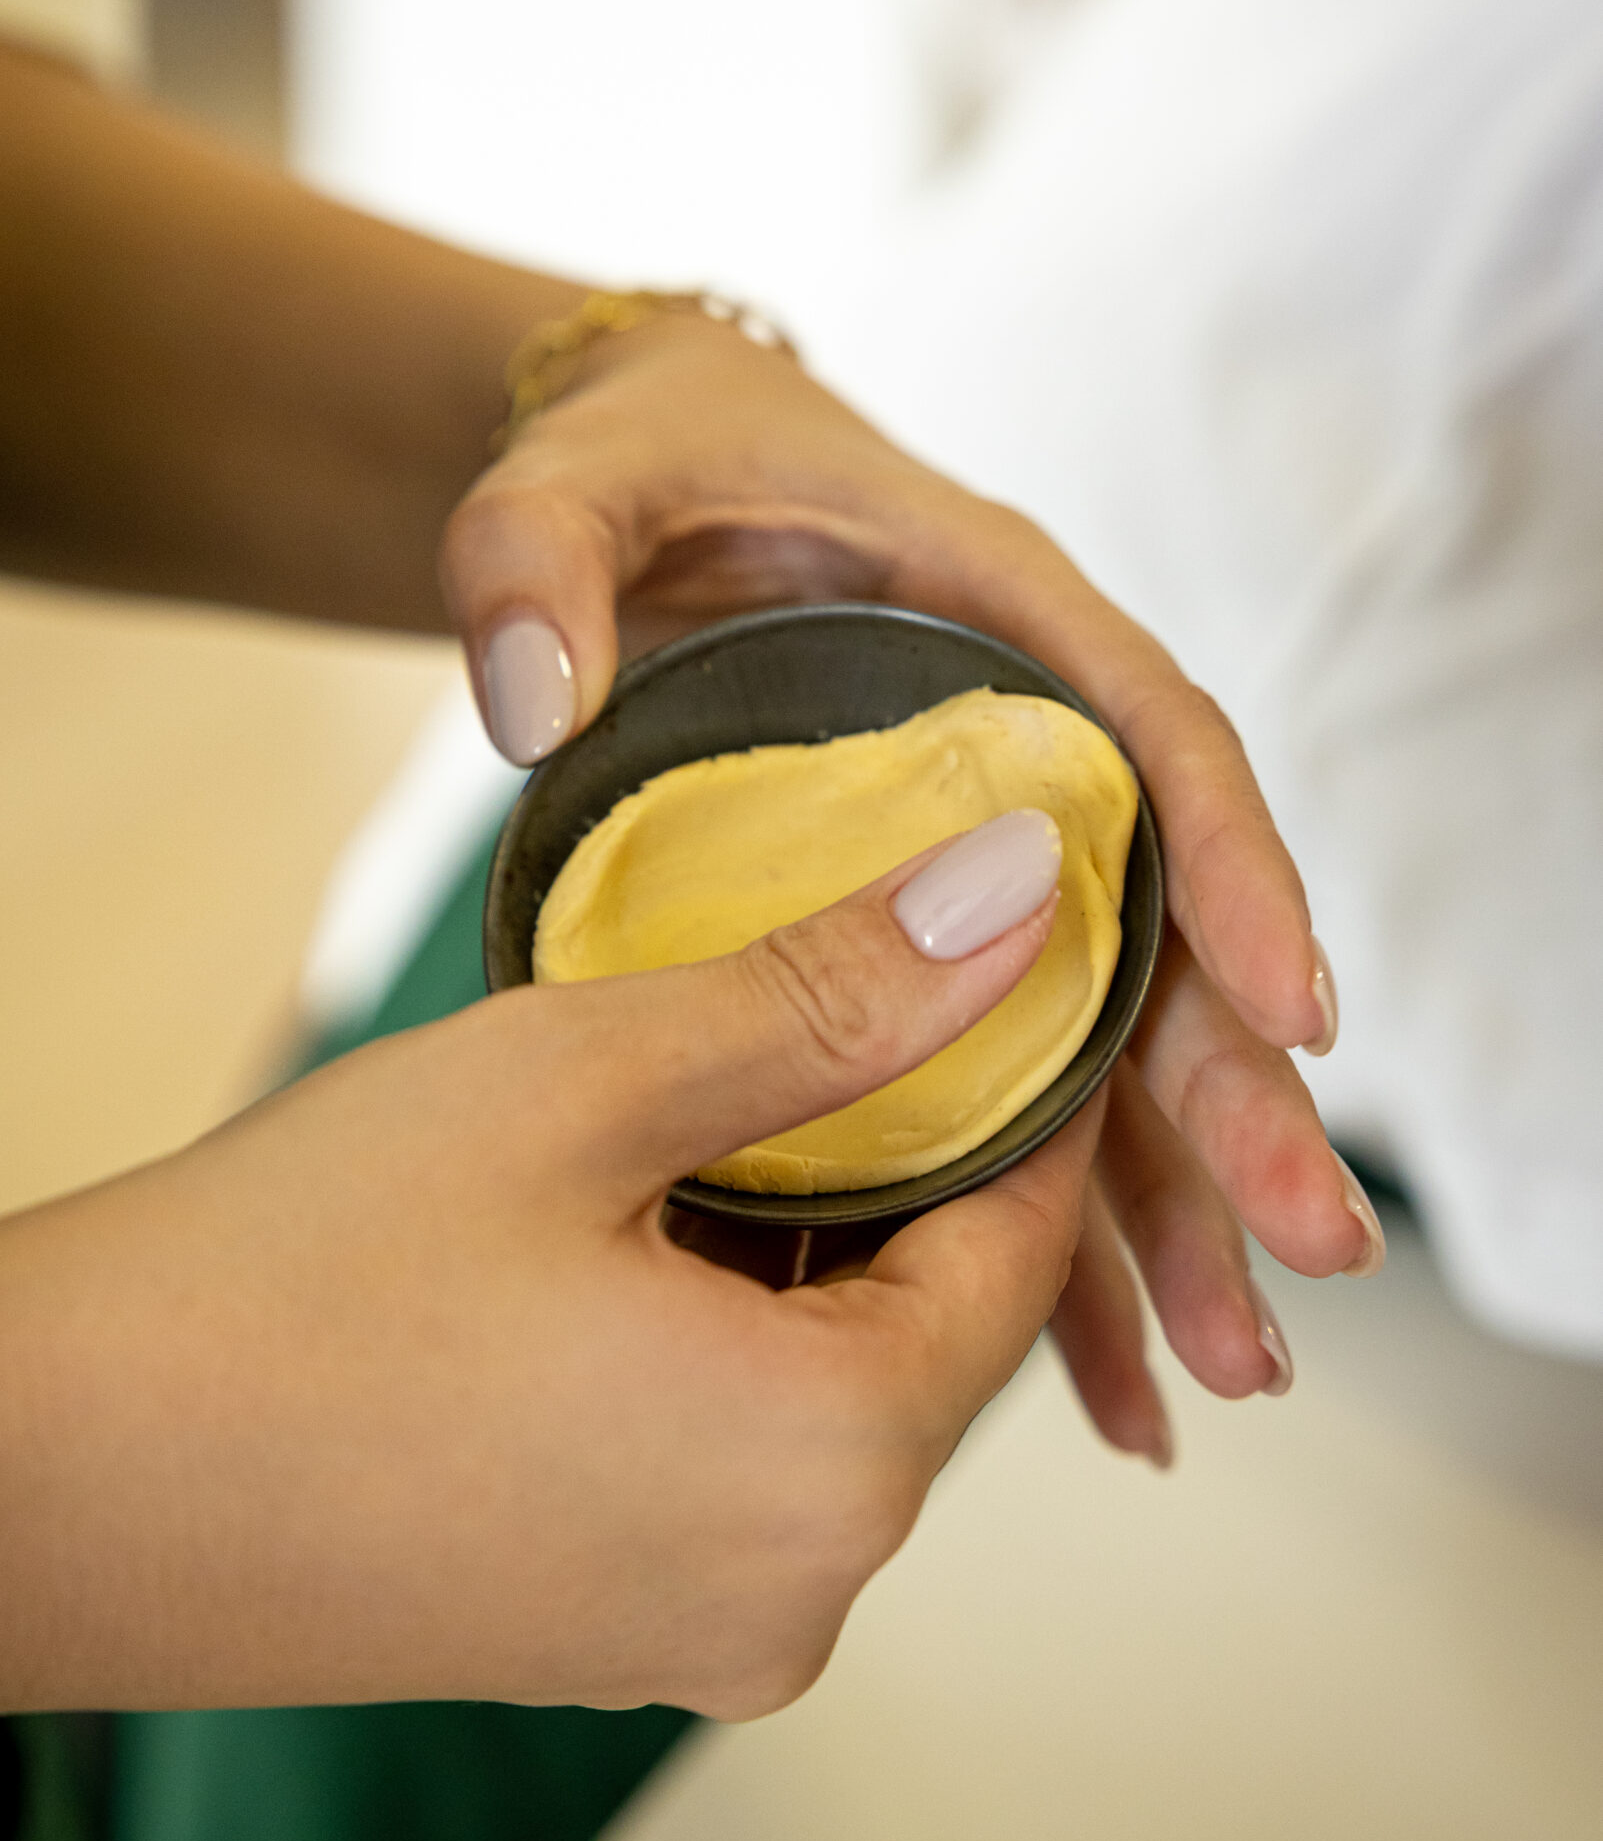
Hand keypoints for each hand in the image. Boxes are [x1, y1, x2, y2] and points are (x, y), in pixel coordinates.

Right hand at [0, 819, 1089, 1731]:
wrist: (24, 1483)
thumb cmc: (279, 1282)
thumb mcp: (579, 1084)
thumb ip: (827, 996)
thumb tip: (1009, 901)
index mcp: (829, 1470)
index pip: (1021, 1244)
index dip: (1022, 1082)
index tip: (996, 961)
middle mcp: (797, 1598)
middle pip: (933, 1328)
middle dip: (907, 1156)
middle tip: (843, 992)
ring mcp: (694, 1641)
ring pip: (831, 1394)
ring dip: (807, 1245)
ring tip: (722, 1094)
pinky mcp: (600, 1640)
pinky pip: (734, 1465)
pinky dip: (724, 1339)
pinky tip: (636, 1232)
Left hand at [440, 316, 1384, 1458]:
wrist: (625, 500)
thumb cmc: (629, 470)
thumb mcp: (565, 490)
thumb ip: (536, 568)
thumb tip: (532, 701)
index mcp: (993, 612)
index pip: (1148, 732)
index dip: (1224, 866)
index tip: (1284, 1003)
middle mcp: (1026, 753)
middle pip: (1162, 935)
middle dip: (1233, 1098)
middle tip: (1308, 1251)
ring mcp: (990, 867)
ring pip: (1109, 1053)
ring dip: (1169, 1210)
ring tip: (1224, 1370)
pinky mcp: (934, 955)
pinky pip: (1020, 1103)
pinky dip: (1054, 1235)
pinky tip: (1096, 1369)